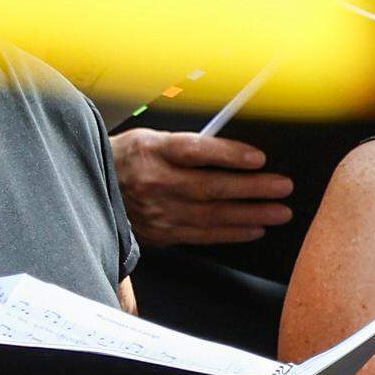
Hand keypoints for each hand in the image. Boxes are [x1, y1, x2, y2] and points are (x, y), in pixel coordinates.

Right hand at [111, 129, 294, 249]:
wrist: (91, 187)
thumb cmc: (128, 157)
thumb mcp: (151, 139)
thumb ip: (188, 146)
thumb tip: (233, 152)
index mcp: (152, 151)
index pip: (195, 151)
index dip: (228, 155)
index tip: (258, 158)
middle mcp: (154, 182)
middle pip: (210, 187)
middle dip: (252, 189)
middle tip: (282, 187)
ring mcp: (157, 212)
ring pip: (211, 216)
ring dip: (249, 215)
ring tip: (278, 211)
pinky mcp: (161, 233)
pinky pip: (202, 235)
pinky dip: (231, 233)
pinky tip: (254, 229)